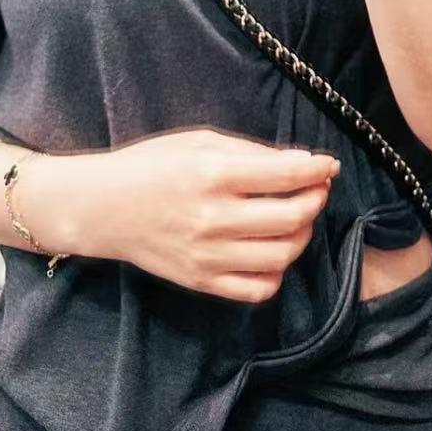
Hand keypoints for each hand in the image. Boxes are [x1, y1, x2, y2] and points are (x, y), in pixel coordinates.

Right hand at [84, 128, 338, 302]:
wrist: (102, 208)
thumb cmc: (152, 165)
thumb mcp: (200, 141)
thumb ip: (252, 152)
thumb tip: (302, 164)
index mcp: (213, 174)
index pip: (284, 176)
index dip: (317, 169)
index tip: (329, 165)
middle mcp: (213, 218)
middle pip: (291, 217)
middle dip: (315, 200)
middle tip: (316, 189)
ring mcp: (208, 256)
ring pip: (282, 255)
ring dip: (302, 234)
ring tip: (297, 218)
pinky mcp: (201, 282)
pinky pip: (258, 289)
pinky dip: (277, 271)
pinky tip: (272, 250)